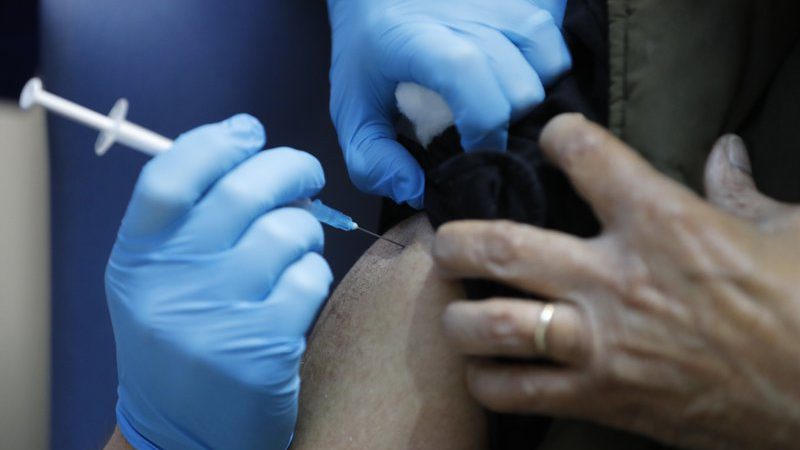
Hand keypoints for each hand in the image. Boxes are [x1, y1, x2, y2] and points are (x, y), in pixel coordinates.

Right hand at [106, 115, 332, 449]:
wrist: (181, 434)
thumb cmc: (179, 340)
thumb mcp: (155, 280)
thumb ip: (188, 220)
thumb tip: (251, 152)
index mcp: (137, 259)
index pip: (170, 176)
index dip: (216, 142)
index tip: (248, 132)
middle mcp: (170, 286)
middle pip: (244, 191)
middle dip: (290, 168)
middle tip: (305, 174)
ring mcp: (216, 320)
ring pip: (288, 232)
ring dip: (305, 230)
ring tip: (296, 247)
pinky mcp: (262, 352)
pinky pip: (309, 279)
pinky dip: (313, 275)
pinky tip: (299, 291)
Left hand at [328, 0, 571, 207]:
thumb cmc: (368, 51)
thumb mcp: (352, 110)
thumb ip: (371, 161)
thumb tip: (416, 189)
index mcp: (418, 40)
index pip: (473, 83)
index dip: (483, 132)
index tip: (474, 155)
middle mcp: (466, 14)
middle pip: (522, 87)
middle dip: (507, 124)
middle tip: (481, 132)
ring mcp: (498, 1)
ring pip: (551, 63)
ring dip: (532, 95)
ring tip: (500, 103)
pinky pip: (556, 37)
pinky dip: (546, 66)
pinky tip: (516, 76)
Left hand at [433, 114, 799, 449]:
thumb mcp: (787, 233)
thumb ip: (738, 191)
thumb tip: (726, 151)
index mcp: (664, 223)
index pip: (586, 156)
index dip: (561, 138)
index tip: (553, 139)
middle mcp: (616, 279)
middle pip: (504, 247)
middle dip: (458, 240)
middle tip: (445, 241)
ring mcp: (602, 342)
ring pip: (494, 325)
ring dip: (458, 317)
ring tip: (453, 310)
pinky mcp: (602, 397)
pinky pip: (519, 392)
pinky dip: (489, 383)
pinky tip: (486, 373)